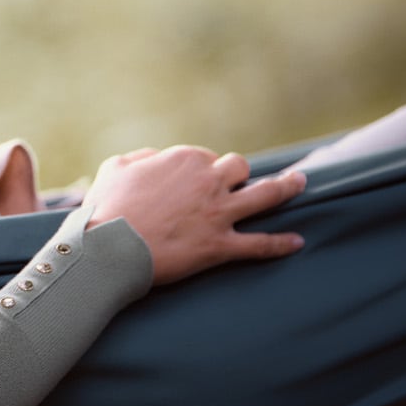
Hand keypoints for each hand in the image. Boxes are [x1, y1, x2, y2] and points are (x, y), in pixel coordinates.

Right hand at [83, 145, 305, 285]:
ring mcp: (219, 213)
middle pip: (239, 168)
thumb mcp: (115, 168)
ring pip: (265, 195)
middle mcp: (208, 181)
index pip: (205, 157)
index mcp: (184, 158)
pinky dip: (281, 244)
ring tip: (299, 183)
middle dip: (240, 173)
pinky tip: (298, 242)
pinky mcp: (221, 246)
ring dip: (287, 187)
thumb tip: (153, 158)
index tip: (194, 181)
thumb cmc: (106, 208)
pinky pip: (260, 244)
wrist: (107, 248)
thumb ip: (140, 158)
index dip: (201, 169)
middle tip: (239, 183)